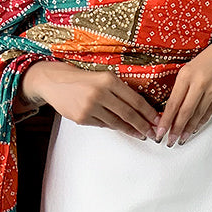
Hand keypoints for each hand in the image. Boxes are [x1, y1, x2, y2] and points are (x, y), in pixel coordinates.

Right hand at [19, 61, 159, 139]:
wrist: (54, 81)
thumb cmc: (82, 78)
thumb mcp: (102, 77)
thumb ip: (119, 90)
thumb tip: (140, 108)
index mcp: (109, 80)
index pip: (135, 99)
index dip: (148, 112)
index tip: (157, 120)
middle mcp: (100, 93)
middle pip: (128, 113)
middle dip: (143, 125)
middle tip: (152, 133)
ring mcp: (90, 107)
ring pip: (116, 122)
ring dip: (130, 130)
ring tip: (140, 134)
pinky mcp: (82, 118)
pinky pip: (103, 125)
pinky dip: (113, 127)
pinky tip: (121, 128)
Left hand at [152, 34, 211, 145]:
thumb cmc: (211, 58)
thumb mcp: (192, 66)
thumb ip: (183, 85)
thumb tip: (173, 107)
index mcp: (186, 74)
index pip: (173, 102)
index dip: (166, 120)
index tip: (160, 131)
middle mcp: (199, 82)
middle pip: (185, 111)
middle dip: (176, 129)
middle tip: (169, 141)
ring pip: (198, 114)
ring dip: (189, 129)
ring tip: (181, 139)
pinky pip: (209, 112)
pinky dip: (201, 122)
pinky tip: (195, 129)